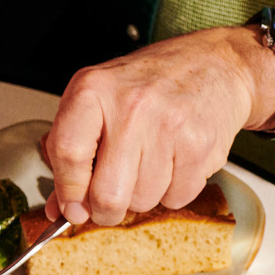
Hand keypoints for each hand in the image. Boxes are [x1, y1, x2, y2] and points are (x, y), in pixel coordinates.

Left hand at [41, 26, 274, 226]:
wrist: (217, 64)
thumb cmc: (151, 83)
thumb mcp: (99, 100)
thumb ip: (72, 151)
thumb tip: (57, 208)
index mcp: (94, 90)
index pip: (68, 154)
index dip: (68, 192)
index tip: (72, 208)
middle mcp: (131, 106)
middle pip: (107, 194)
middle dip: (105, 210)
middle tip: (109, 202)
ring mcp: (169, 125)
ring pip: (142, 201)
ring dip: (142, 197)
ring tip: (148, 165)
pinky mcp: (201, 145)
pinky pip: (176, 198)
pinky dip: (172, 192)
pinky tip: (174, 163)